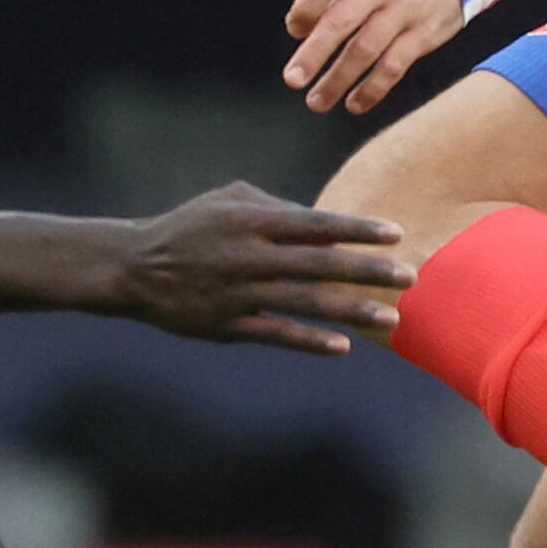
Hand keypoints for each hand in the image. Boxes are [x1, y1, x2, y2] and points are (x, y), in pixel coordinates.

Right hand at [111, 182, 412, 353]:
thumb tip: (322, 221)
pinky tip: (342, 346)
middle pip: (318, 264)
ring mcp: (238, 292)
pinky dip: (309, 341)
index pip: (314, 223)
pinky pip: (275, 333)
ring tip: (391, 317)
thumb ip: (276, 205)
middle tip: (411, 276)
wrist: (135, 268)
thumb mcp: (227, 200)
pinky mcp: (227, 325)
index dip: (356, 229)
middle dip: (367, 270)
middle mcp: (248, 255)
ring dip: (350, 310)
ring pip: (304, 302)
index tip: (396, 234)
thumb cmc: (189, 227)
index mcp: (251, 221)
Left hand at [284, 0, 464, 116]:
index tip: (295, 30)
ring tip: (317, 101)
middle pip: (342, 21)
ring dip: (338, 80)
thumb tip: (299, 28)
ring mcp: (407, 9)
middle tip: (293, 78)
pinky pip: (394, 67)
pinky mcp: (425, 33)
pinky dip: (372, 90)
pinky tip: (354, 103)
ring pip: (366, 51)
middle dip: (314, 54)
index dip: (306, 7)